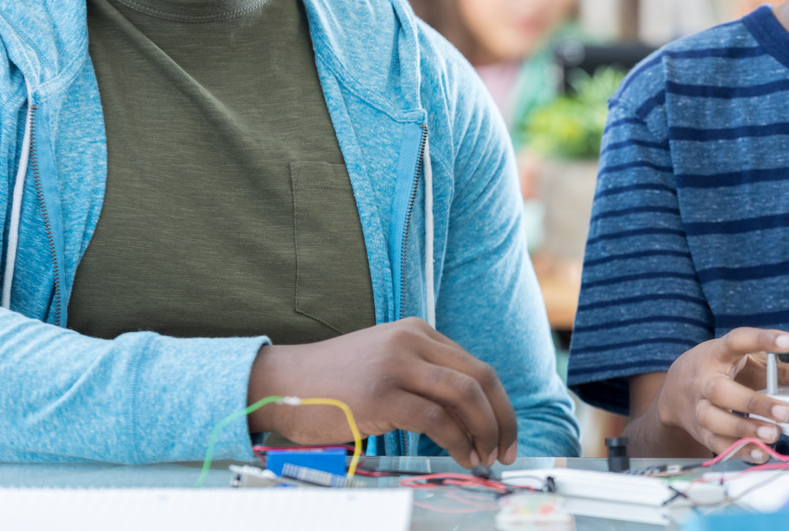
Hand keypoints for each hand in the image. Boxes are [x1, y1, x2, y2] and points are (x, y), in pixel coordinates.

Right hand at [247, 318, 516, 467]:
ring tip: (484, 456)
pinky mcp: (380, 395)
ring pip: (464, 395)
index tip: (505, 432)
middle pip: (480, 377)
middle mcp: (411, 341)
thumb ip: (424, 376)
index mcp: (417, 331)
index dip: (499, 404)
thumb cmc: (334, 382)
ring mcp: (395, 366)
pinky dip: (456, 441)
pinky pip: (435, 418)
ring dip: (484, 430)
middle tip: (506, 449)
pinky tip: (461, 455)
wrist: (282, 382)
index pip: (476, 366)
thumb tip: (470, 416)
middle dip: (501, 418)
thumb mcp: (386, 363)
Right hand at [654, 328, 788, 459]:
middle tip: (786, 411)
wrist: (675, 390)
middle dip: (754, 402)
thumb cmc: (717, 369)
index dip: (761, 340)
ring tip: (773, 433)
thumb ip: (783, 366)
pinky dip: (739, 450)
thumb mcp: (744, 358)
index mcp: (717, 354)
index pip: (737, 341)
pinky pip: (717, 444)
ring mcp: (699, 407)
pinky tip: (760, 451)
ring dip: (745, 429)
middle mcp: (704, 380)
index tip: (788, 342)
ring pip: (715, 420)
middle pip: (721, 390)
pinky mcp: (701, 431)